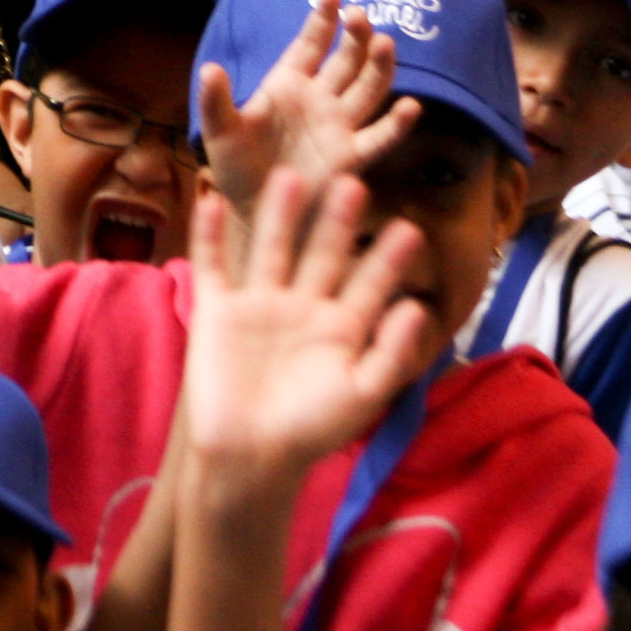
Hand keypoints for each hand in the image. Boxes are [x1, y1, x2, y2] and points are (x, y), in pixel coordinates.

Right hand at [179, 167, 435, 483]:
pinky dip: (210, 234)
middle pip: (322, 254)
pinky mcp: (218, 310)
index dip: (388, 258)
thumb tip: (419, 306)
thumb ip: (391, 352)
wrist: (248, 455)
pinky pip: (213, 264)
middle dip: (337, 222)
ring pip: (271, 249)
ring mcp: (259, 305)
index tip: (409, 227)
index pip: (370, 284)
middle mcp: (303, 307)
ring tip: (290, 175)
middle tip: (353, 181)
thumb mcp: (362, 394)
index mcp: (341, 328)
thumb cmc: (310, 430)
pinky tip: (213, 199)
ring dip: (279, 214)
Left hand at [198, 0, 418, 213]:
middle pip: (345, 60)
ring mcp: (339, 125)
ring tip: (384, 43)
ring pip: (368, 89)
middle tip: (359, 16)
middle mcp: (320, 98)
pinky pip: (379, 137)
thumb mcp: (220, 132)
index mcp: (288, 84)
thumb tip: (209, 68)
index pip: (310, 44)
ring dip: (378, 66)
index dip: (322, 18)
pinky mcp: (351, 156)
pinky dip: (397, 124)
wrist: (252, 209)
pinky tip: (410, 107)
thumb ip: (216, 101)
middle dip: (354, 36)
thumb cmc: (236, 165)